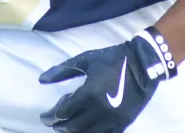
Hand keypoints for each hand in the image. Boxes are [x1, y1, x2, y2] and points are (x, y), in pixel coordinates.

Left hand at [39, 30, 171, 132]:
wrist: (143, 64)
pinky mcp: (124, 122)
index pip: (64, 111)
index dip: (51, 116)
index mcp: (89, 94)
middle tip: (52, 124)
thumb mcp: (84, 61)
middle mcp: (100, 110)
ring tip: (66, 128)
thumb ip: (62, 71)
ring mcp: (114, 118)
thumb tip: (41, 80)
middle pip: (74, 126)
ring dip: (75, 132)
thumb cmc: (111, 59)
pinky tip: (87, 131)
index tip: (44, 116)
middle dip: (60, 126)